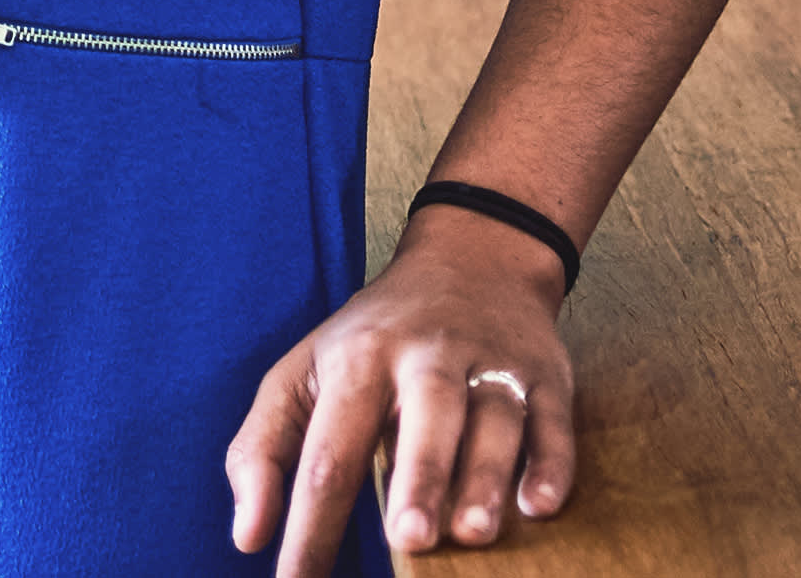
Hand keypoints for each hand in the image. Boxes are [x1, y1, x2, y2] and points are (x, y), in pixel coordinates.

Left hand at [228, 213, 575, 567]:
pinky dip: (551, 462)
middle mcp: (426, 356)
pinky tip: (538, 504)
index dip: (312, 523)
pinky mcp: (544, 373)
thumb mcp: (301, 374)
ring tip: (472, 533)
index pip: (330, 451)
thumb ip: (263, 451)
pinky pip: (552, 419)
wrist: (471, 260)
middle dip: (419, 479)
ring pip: (493, 419)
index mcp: (357, 360)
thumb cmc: (369, 339)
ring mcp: (491, 362)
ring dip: (485, 478)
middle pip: (426, 416)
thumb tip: (247, 537)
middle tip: (408, 539)